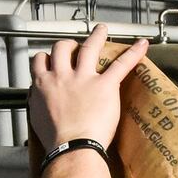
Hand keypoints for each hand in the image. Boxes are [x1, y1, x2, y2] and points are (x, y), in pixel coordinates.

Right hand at [28, 25, 147, 149]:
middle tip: (74, 46)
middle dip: (67, 45)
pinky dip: (133, 53)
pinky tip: (141, 45)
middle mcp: (61, 76)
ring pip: (88, 48)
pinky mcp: (104, 85)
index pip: (40, 61)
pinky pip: (121, 64)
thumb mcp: (36, 118)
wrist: (70, 147)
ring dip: (96, 37)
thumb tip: (39, 100)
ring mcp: (83, 78)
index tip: (51, 59)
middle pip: (61, 48)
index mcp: (43, 85)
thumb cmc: (55, 140)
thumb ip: (38, 103)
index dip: (46, 57)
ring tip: (101, 31)